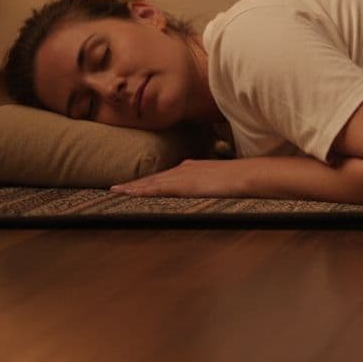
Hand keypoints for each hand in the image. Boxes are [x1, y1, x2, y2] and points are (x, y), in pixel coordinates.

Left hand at [110, 159, 244, 197]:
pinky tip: (130, 193)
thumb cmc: (241, 179)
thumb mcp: (222, 179)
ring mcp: (182, 176)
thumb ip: (211, 180)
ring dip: (133, 186)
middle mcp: (184, 169)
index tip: (134, 184)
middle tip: (115, 188)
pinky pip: (157, 188)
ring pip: (151, 182)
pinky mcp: (182, 185)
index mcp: (193, 168)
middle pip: (154, 177)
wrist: (247, 176)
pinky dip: (142, 190)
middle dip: (135, 183)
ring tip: (116, 191)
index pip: (165, 176)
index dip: (149, 180)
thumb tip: (206, 182)